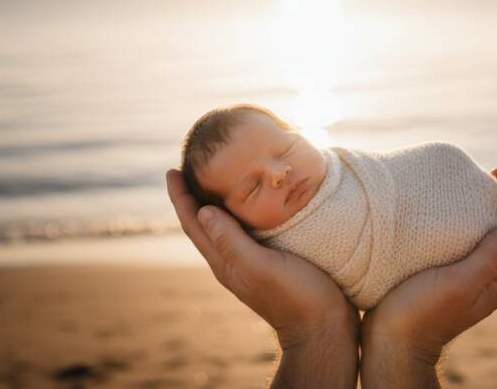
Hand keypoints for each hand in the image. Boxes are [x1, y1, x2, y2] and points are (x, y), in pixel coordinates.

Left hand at [166, 169, 358, 388]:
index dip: (181, 197)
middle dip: (192, 195)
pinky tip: (253, 203)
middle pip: (203, 224)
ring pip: (223, 227)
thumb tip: (203, 211)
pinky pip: (245, 231)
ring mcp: (251, 264)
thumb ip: (232, 241)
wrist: (324, 329)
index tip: (172, 170)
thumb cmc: (297, 297)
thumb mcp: (262, 267)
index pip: (193, 224)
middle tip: (188, 166)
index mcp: (225, 262)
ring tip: (215, 178)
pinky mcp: (271, 263)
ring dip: (214, 202)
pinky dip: (241, 212)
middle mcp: (233, 262)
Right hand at [360, 164, 496, 387]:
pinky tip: (455, 208)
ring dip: (493, 206)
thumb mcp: (457, 286)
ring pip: (493, 235)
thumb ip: (489, 259)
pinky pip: (472, 241)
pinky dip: (472, 218)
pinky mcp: (450, 276)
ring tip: (483, 180)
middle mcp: (491, 279)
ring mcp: (471, 278)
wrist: (391, 344)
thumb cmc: (420, 315)